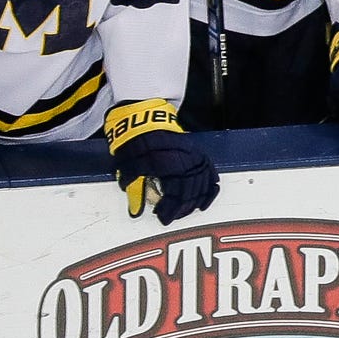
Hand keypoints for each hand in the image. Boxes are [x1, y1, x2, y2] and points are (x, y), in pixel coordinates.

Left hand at [105, 101, 217, 224]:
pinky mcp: (198, 155)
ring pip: (202, 183)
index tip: (162, 216)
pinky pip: (209, 174)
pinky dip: (209, 190)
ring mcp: (194, 156)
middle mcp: (184, 158)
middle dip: (181, 208)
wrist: (146, 120)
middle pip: (189, 189)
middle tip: (170, 218)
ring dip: (194, 202)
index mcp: (167, 160)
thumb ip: (134, 186)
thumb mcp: (128, 162)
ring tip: (183, 213)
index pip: (174, 190)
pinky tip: (204, 203)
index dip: (169, 207)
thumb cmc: (136, 140)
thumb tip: (134, 208)